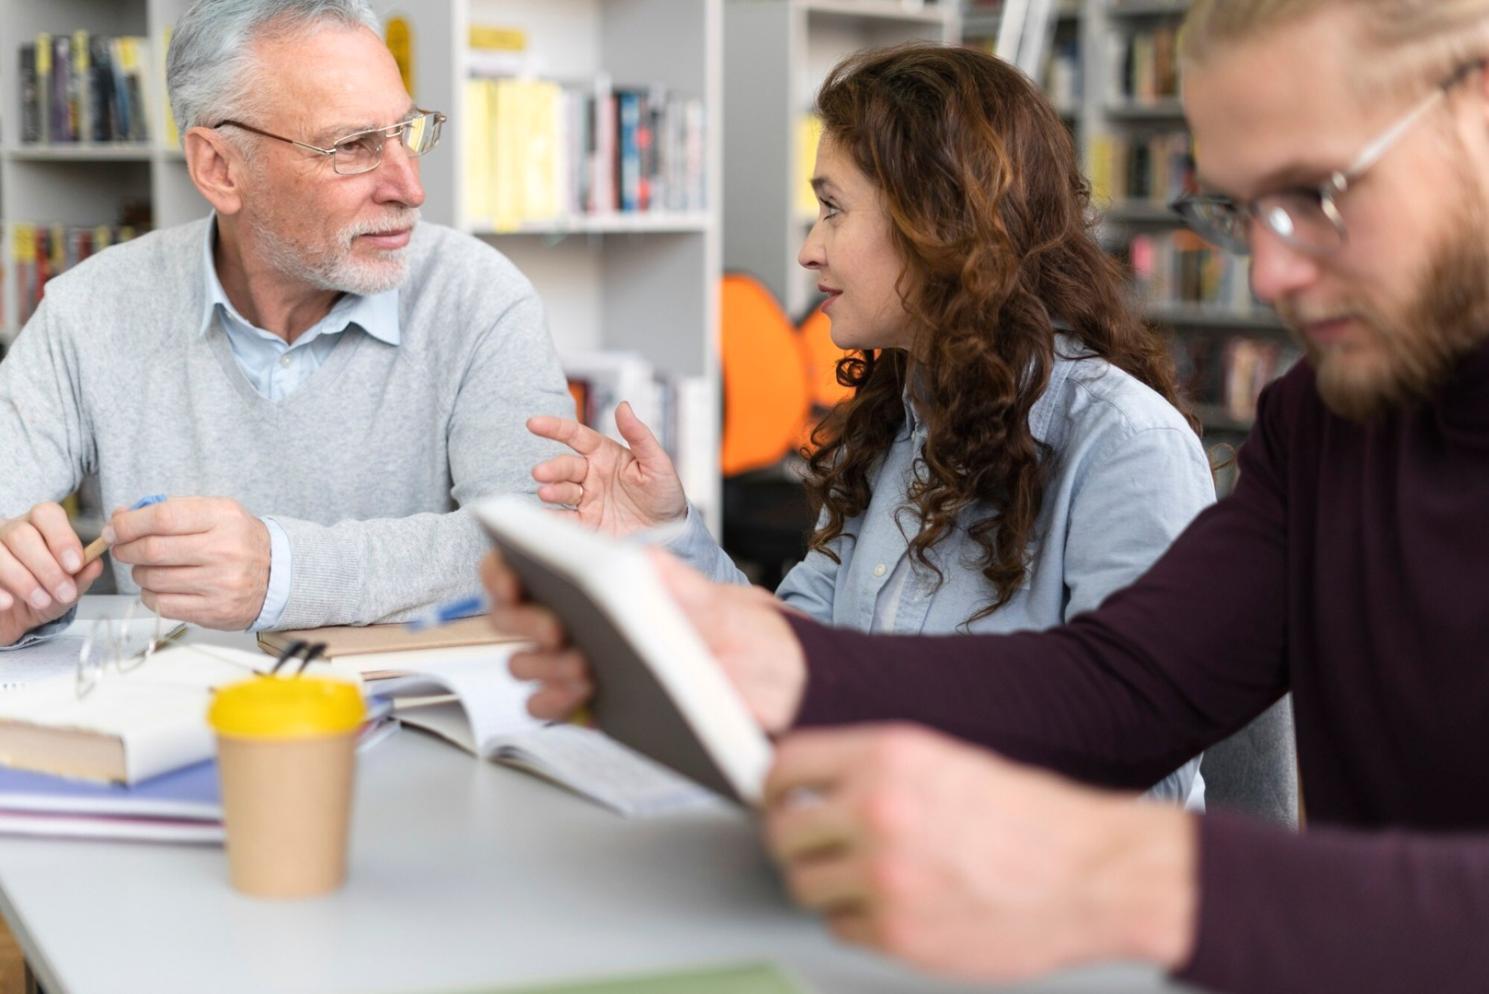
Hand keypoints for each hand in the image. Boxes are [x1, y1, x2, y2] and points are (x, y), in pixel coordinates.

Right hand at [0, 502, 105, 645]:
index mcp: (37, 526)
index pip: (47, 514)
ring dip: (23, 579)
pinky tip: (9, 603)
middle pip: (21, 534)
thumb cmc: (44, 596)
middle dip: (46, 566)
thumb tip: (95, 564)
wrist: (13, 621)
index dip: (62, 538)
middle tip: (64, 592)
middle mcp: (8, 531)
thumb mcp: (68, 589)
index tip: (75, 565)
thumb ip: (82, 577)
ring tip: (42, 601)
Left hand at [108, 497, 270, 629]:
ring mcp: (219, 583)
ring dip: (139, 573)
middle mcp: (224, 550)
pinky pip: (161, 604)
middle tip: (122, 548)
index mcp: (223, 518)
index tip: (114, 528)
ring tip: (149, 567)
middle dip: (126, 549)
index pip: (163, 518)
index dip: (128, 524)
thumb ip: (170, 509)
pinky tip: (160, 586)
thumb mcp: (215, 512)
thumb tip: (121, 518)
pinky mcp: (213, 610)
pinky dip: (150, 594)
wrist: (278, 575)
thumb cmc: (237, 540)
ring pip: (152, 579)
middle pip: (152, 550)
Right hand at [482, 547, 807, 731]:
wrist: (777, 686)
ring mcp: (584, 664)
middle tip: (557, 627)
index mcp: (600, 582)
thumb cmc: (742, 632)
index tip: (512, 575)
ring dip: (540, 664)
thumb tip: (628, 561)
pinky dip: (554, 701)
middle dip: (525, 618)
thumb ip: (672, 579)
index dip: (505, 570)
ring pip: (526, 664)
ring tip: (581, 663)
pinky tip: (580, 693)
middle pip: (516, 617)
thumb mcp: (715, 598)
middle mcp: (584, 621)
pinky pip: (551, 706)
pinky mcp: (594, 707)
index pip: (530, 568)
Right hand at [529, 402, 687, 535]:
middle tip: (540, 472)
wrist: (670, 531)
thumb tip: (623, 406)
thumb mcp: (658, 462)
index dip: (555, 428)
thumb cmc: (664, 493)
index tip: (534, 424)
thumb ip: (639, 435)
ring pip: (562, 491)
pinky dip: (552, 518)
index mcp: (605, 455)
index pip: (576, 436)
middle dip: (552, 468)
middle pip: (566, 466)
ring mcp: (587, 499)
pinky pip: (565, 520)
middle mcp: (591, 475)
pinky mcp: (586, 524)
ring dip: (551, 490)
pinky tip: (543, 516)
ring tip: (545, 492)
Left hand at [763, 725, 1197, 980]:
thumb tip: (813, 789)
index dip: (774, 787)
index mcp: (888, 756)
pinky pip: (840, 926)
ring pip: (803, 885)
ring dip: (822, 884)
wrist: (1093, 875)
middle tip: (810, 846)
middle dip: (791, 841)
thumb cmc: (1030, 819)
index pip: (786, 765)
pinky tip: (892, 906)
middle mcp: (878, 810)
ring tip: (857, 879)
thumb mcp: (946, 761)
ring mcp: (884, 876)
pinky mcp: (898, 933)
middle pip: (782, 831)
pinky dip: (856, 920)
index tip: (776, 799)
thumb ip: (874, 771)